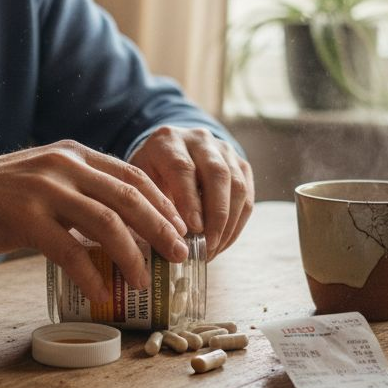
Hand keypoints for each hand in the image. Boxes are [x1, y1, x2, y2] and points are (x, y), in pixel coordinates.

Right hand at [0, 141, 188, 301]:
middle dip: (160, 228)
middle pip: (127, 196)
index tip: (182, 228)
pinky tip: (103, 291)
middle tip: (180, 255)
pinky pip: (69, 250)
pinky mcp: (25, 218)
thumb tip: (130, 225)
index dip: (162, 203)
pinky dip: (91, 274)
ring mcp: (44, 190)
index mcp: (75, 154)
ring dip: (131, 254)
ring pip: (105, 222)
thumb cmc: (6, 195)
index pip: (132, 174)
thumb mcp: (50, 178)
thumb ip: (85, 191)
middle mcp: (64, 165)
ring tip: (144, 279)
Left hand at [129, 126, 254, 257]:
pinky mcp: (241, 164)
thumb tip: (168, 241)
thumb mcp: (140, 182)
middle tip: (207, 246)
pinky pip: (247, 196)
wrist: (170, 153)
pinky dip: (237, 223)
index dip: (190, 200)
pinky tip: (223, 242)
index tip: (193, 229)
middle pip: (217, 174)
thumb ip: (152, 204)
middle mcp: (200, 139)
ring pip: (237, 185)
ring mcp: (224, 150)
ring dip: (228, 223)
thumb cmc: (151, 173)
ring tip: (214, 248)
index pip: (183, 168)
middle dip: (215, 215)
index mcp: (168, 140)